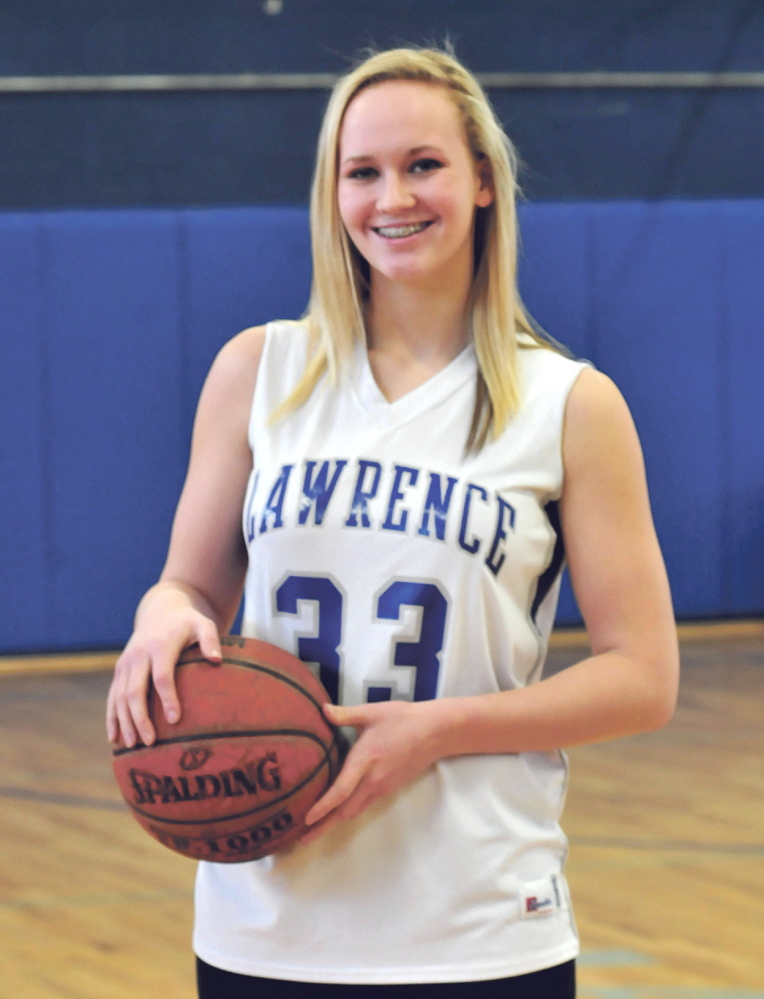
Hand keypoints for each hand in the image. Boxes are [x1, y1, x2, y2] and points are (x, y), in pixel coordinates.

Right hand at [106, 604, 220, 748]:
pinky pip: (112, 696)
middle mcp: (138, 655)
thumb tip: (217, 659)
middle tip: (149, 742)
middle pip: (135, 691)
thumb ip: (210, 640)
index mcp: (160, 646)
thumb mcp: (203, 624)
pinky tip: (115, 738)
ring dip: (125, 722)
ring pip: (120, 696)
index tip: (174, 720)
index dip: (167, 698)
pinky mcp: (119, 670)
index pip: (162, 676)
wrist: (161, 610)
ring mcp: (125, 663)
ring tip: (133, 746)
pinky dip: (112, 717)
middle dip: (140, 718)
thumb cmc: (188, 622)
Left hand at [300, 699, 442, 844]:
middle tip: (301, 838)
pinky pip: (364, 805)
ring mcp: (382, 787)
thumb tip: (322, 709)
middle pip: (345, 811)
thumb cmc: (402, 719)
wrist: (434, 732)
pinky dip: (348, 812)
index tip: (305, 820)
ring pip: (355, 811)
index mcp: (365, 761)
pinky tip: (339, 810)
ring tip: (315, 830)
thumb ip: (345, 714)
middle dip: (323, 826)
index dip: (322, 807)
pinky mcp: (389, 788)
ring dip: (335, 822)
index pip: (340, 791)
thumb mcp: (371, 712)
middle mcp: (372, 780)